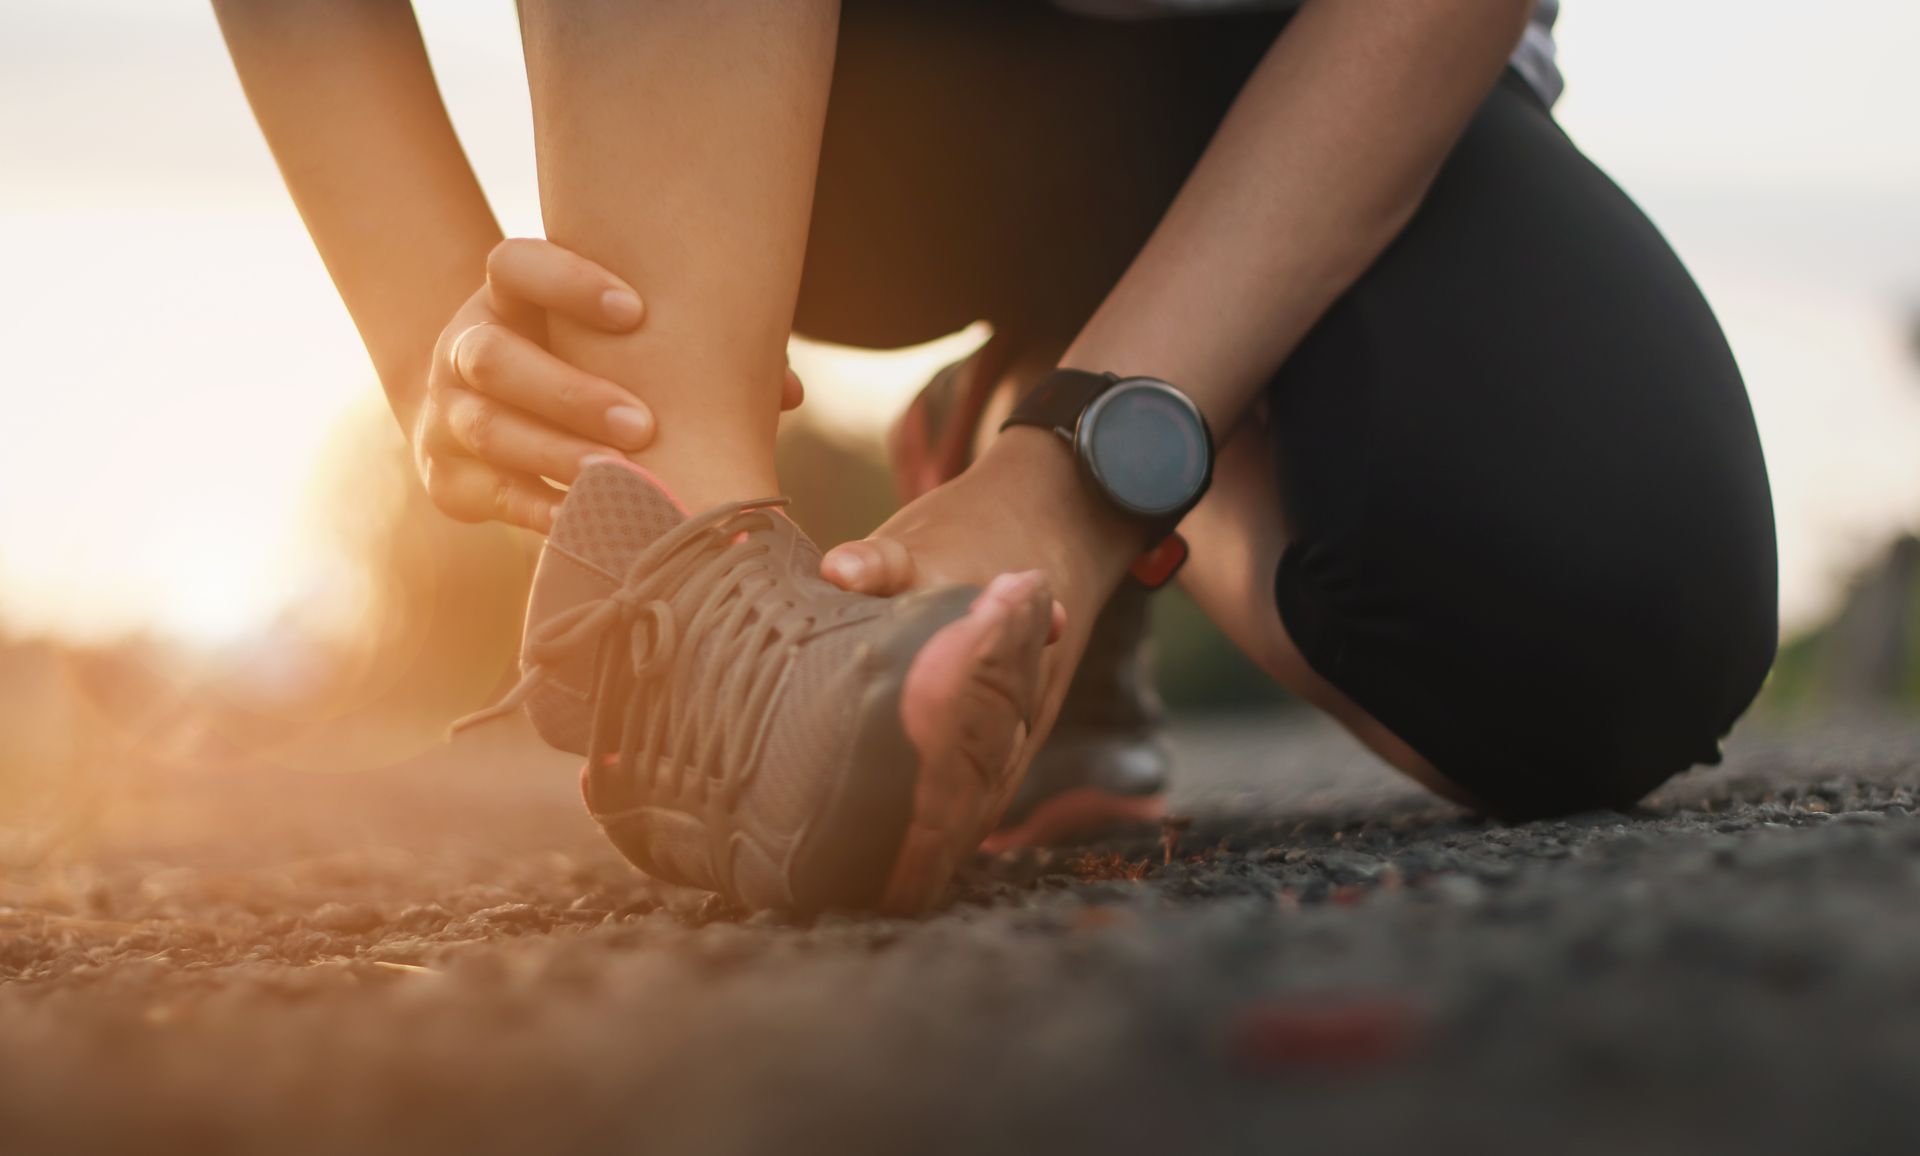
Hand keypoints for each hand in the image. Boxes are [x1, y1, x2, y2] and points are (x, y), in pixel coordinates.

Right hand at [413, 238, 804, 531]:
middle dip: (569, 393)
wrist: (478, 411)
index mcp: (504, 298)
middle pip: (494, 359)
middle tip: (642, 424)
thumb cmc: (579, 365)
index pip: (513, 265)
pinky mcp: (447, 479)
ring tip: (617, 478)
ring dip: (556, 455)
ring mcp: (447, 415)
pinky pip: (493, 495)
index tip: (635, 310)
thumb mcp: (606, 342)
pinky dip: (543, 511)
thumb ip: (683, 349)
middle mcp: (463, 349)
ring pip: (490, 430)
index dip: (567, 281)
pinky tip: (591, 520)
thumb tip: (786, 392)